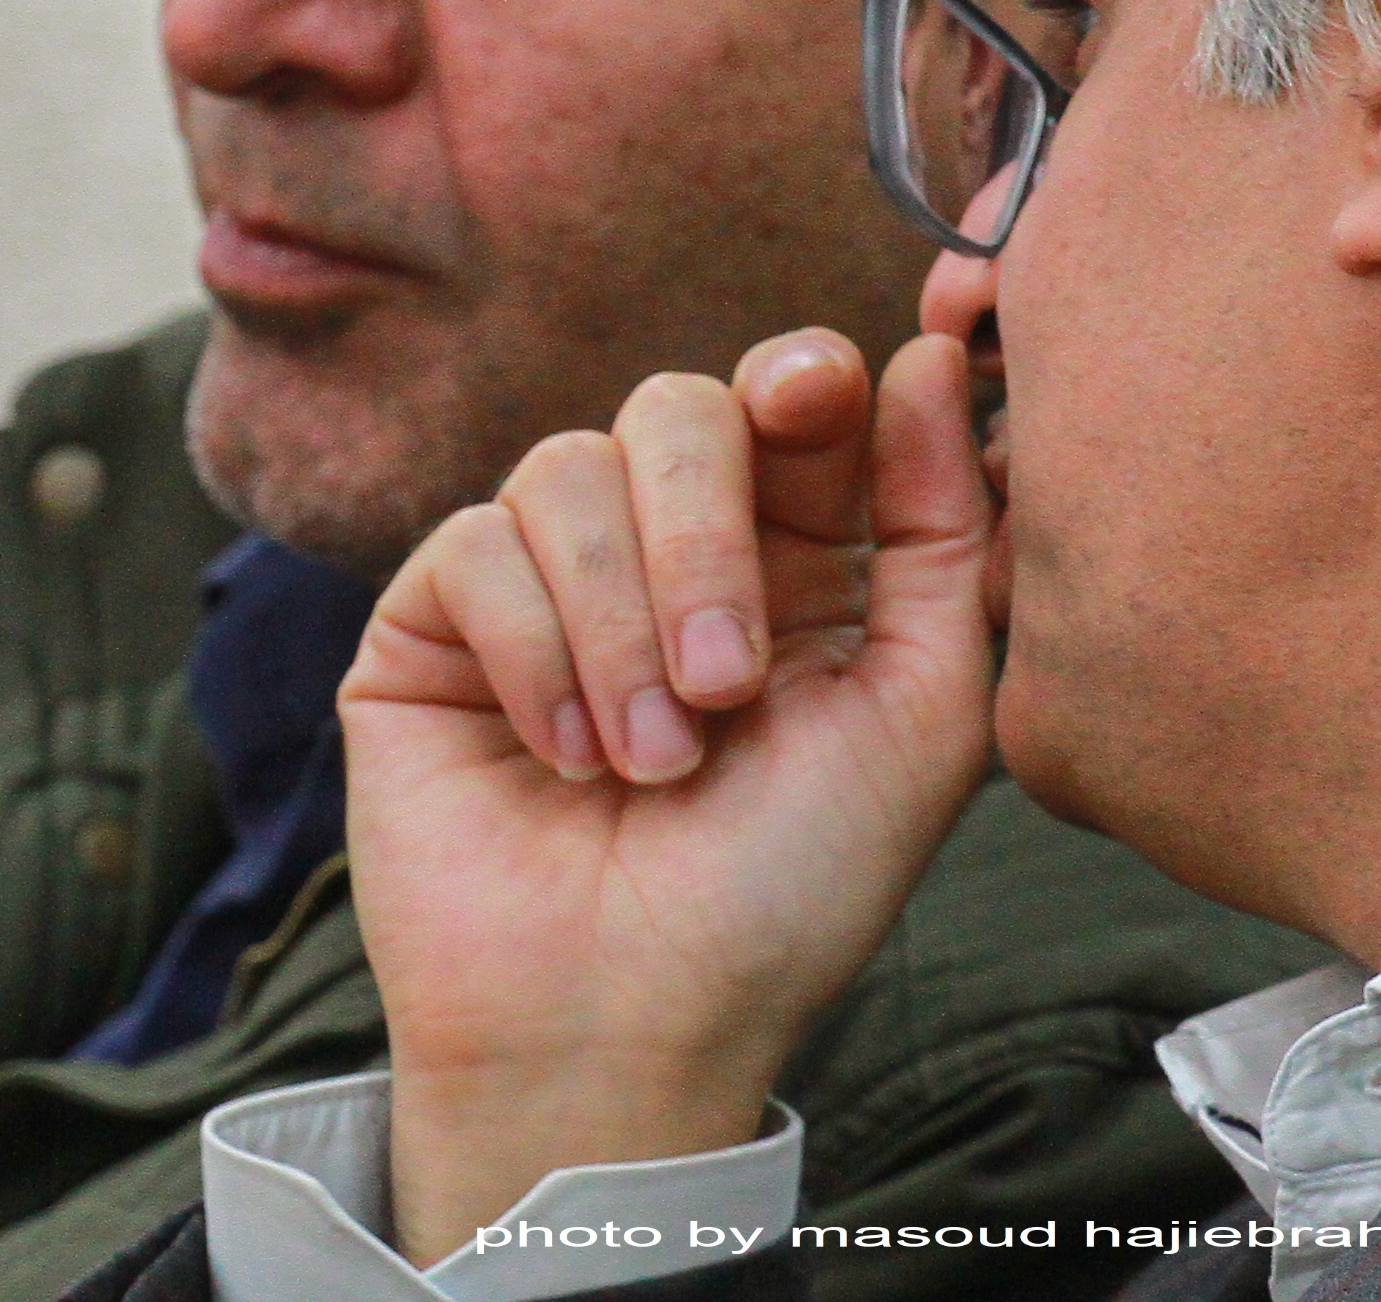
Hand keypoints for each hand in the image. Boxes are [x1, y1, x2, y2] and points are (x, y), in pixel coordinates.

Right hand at [340, 328, 996, 1265]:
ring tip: (650, 763)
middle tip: (727, 686)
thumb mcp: (922, 714)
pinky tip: (565, 761)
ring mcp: (546, 579)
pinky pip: (476, 547)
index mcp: (795, 555)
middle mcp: (667, 548)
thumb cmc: (789, 890)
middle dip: (707, 532)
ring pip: (570, 469)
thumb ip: (944, 532)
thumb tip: (927, 356)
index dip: (805, 380)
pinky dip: (535, 655)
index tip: (812, 402)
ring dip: (623, 624)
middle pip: (678, 407)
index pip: (795, 399)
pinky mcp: (436, 624)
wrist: (630, 1025)